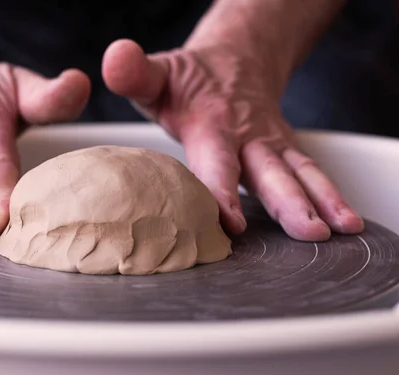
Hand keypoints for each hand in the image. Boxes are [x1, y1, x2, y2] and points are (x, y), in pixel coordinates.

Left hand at [102, 39, 363, 240]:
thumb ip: (136, 73)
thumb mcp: (158, 74)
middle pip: (269, 171)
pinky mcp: (285, 149)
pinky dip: (330, 196)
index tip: (230, 221)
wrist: (235, 58)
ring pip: (299, 173)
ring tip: (337, 232)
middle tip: (307, 231)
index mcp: (212, 123)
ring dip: (319, 202)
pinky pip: (310, 172)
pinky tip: (345, 223)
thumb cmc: (190, 78)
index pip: (216, 162)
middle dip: (289, 202)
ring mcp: (271, 143)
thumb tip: (115, 58)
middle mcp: (248, 136)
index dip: (221, 192)